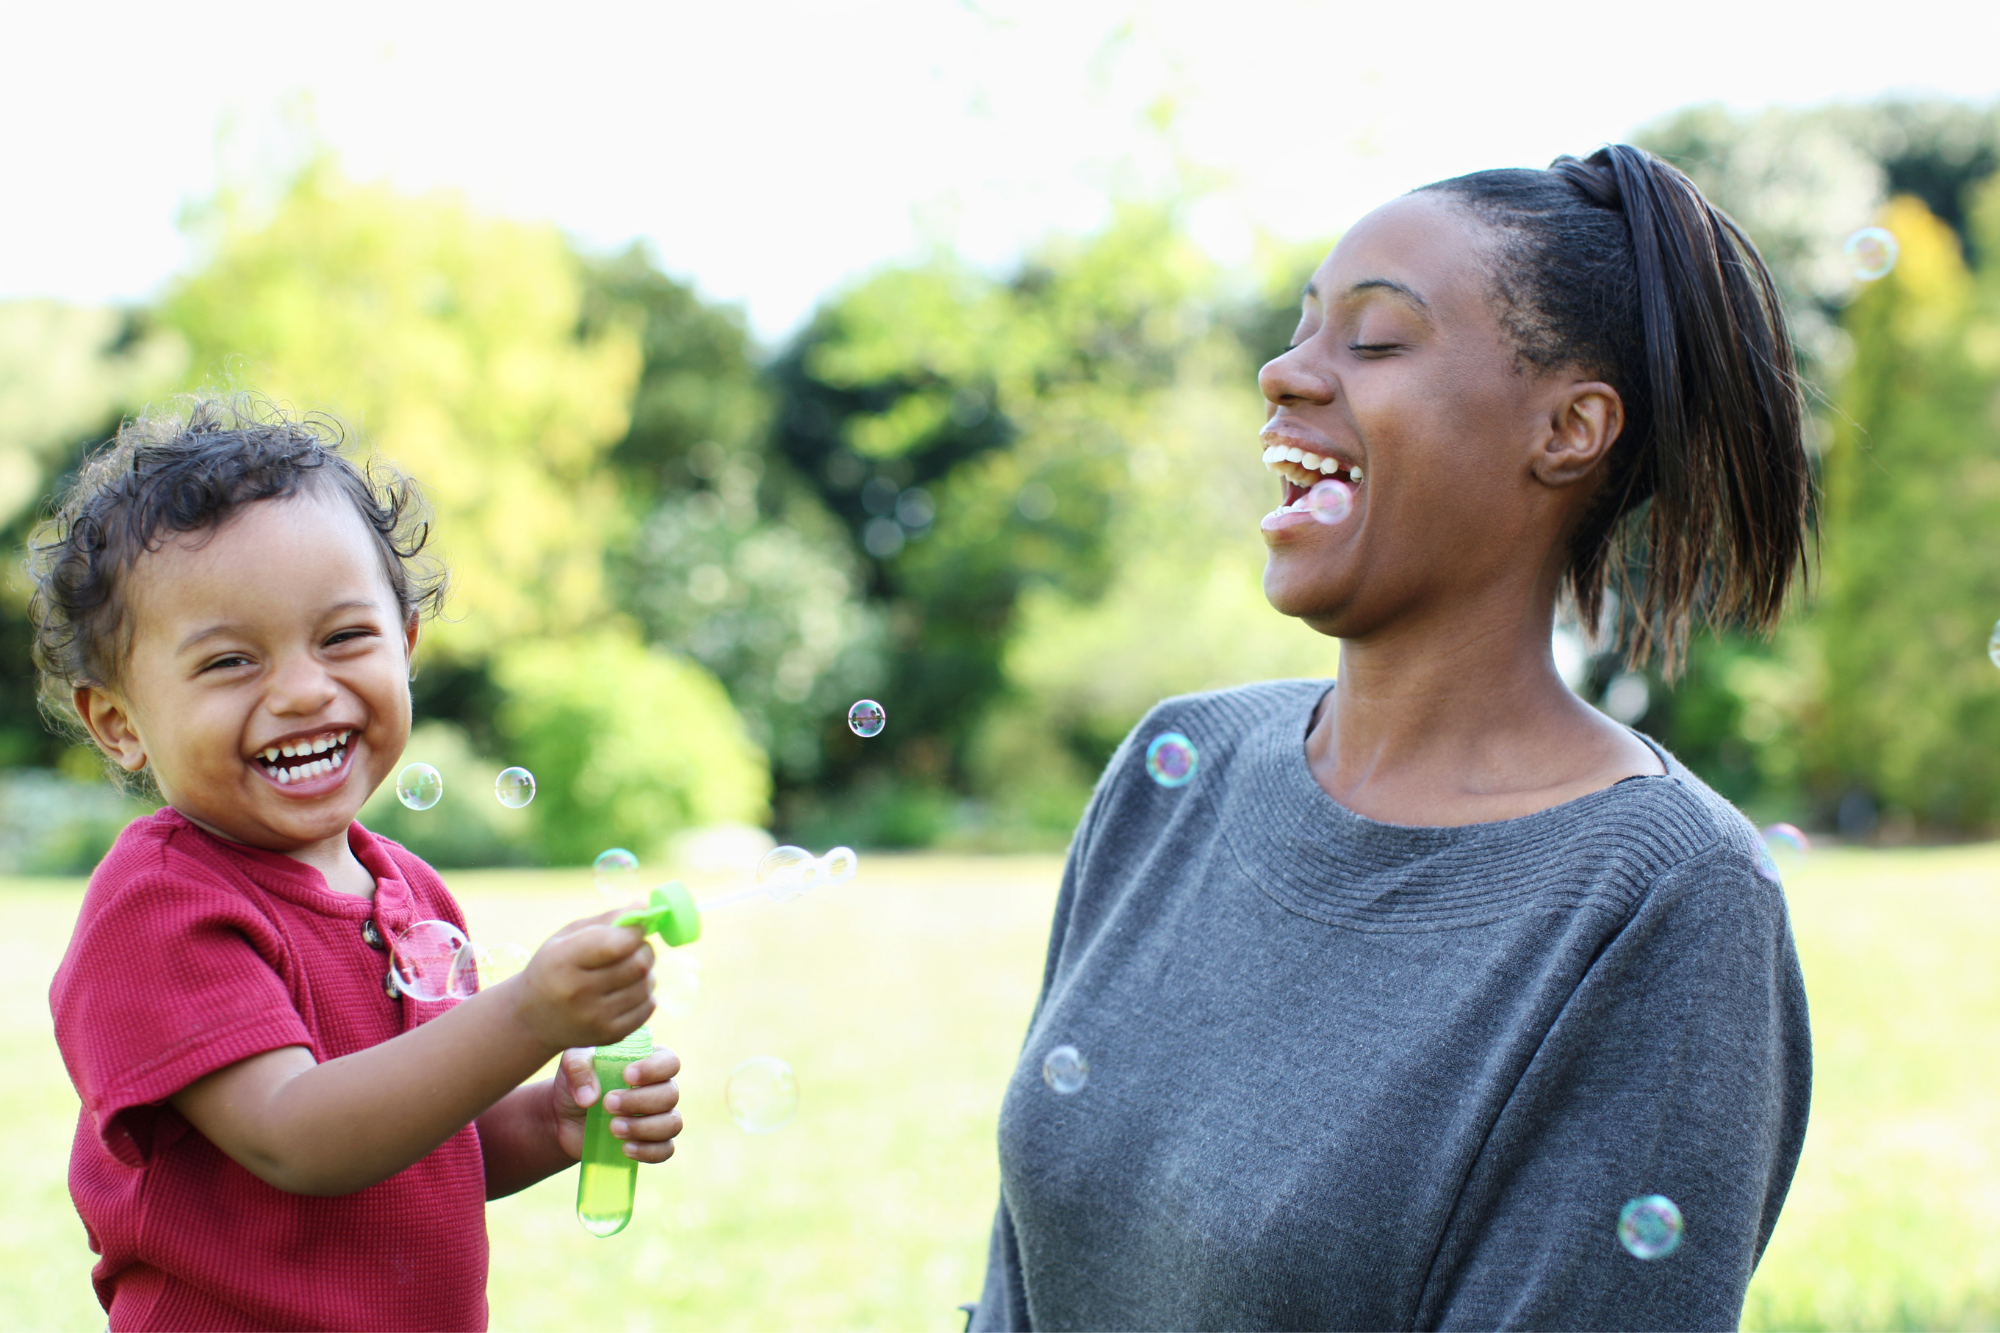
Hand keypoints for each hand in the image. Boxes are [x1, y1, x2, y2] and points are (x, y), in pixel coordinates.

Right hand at [509, 910, 656, 1051]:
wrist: (534, 1019)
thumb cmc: (554, 967)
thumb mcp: (567, 937)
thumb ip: (607, 920)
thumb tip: (643, 906)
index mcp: (562, 962)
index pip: (616, 944)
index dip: (635, 930)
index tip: (636, 926)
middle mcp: (578, 993)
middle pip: (638, 964)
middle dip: (644, 948)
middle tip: (634, 946)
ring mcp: (595, 1018)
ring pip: (647, 984)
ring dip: (646, 971)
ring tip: (628, 968)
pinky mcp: (610, 1035)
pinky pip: (648, 1007)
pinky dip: (645, 993)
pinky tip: (627, 989)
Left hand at [552, 1046, 683, 1162]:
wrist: (565, 1118)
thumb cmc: (577, 1082)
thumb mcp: (571, 1065)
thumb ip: (578, 1067)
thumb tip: (590, 1097)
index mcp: (648, 1062)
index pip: (669, 1062)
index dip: (654, 1069)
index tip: (627, 1076)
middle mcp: (660, 1088)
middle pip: (670, 1095)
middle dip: (639, 1101)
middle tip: (608, 1104)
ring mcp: (659, 1118)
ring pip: (672, 1124)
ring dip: (643, 1127)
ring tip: (613, 1128)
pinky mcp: (652, 1143)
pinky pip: (665, 1149)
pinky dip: (647, 1151)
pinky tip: (625, 1149)